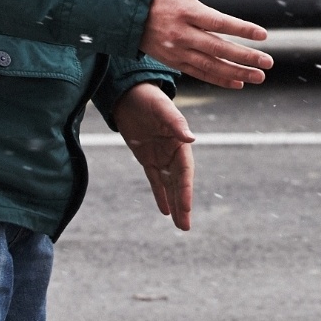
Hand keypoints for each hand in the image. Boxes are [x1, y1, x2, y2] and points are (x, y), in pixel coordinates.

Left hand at [112, 82, 195, 230]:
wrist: (130, 93)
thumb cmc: (148, 98)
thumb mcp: (162, 108)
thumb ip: (175, 123)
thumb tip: (191, 138)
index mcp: (180, 142)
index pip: (185, 172)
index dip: (185, 191)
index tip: (185, 208)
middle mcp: (173, 152)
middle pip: (180, 183)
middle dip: (183, 205)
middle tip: (186, 227)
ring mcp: (161, 156)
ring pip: (169, 185)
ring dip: (175, 203)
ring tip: (181, 225)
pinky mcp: (147, 158)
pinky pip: (155, 180)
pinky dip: (161, 195)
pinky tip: (165, 210)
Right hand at [137, 0, 272, 88]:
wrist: (125, 13)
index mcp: (186, 12)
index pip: (219, 23)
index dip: (242, 29)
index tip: (263, 35)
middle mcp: (182, 34)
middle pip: (218, 48)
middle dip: (245, 56)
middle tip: (268, 62)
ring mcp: (177, 50)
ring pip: (211, 65)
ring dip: (237, 72)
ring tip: (259, 76)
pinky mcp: (173, 61)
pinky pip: (200, 73)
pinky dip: (219, 80)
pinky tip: (238, 82)